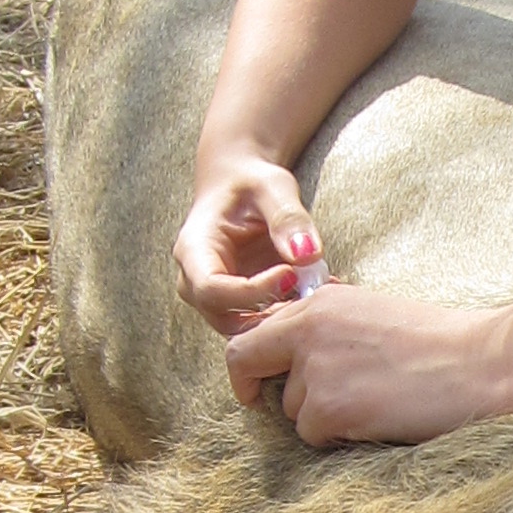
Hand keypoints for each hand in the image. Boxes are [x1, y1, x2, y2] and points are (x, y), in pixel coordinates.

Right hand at [176, 154, 324, 333]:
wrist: (244, 188)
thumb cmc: (253, 182)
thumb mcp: (273, 187)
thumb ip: (289, 219)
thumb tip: (307, 254)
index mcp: (193, 250)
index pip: (211, 289)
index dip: (251, 291)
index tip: (291, 274)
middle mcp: (195, 281)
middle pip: (225, 319)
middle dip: (270, 315)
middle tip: (311, 295)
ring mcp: (214, 299)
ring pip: (243, 330)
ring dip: (282, 319)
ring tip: (319, 293)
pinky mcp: (237, 306)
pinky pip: (260, 323)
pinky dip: (288, 315)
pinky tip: (318, 294)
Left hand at [221, 282, 505, 447]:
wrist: (482, 363)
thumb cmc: (439, 341)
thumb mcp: (372, 313)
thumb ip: (326, 325)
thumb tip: (290, 346)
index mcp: (318, 303)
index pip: (252, 331)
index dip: (249, 362)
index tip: (255, 383)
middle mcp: (307, 330)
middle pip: (247, 365)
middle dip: (263, 390)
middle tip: (290, 407)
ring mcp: (316, 370)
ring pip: (290, 409)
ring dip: (320, 417)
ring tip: (372, 404)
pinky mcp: (330, 408)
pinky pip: (313, 436)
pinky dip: (340, 438)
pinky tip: (377, 420)